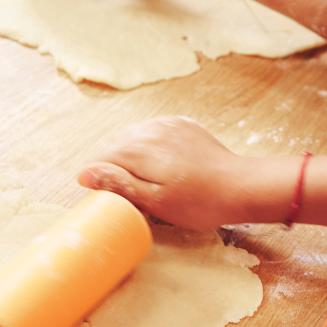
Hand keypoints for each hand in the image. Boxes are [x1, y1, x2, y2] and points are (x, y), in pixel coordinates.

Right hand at [78, 116, 271, 230]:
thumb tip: (85, 173)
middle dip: (117, 169)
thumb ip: (119, 185)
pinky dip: (152, 148)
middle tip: (136, 195)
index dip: (101, 183)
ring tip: (151, 182)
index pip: (99, 161)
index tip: (115, 201)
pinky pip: (155, 133)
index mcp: (139, 148)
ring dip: (134, 158)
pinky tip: (165, 166)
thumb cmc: (199, 202)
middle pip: (115, 148)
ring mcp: (168, 124)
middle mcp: (150, 129)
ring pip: (134, 138)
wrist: (241, 186)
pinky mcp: (183, 126)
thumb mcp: (155, 202)